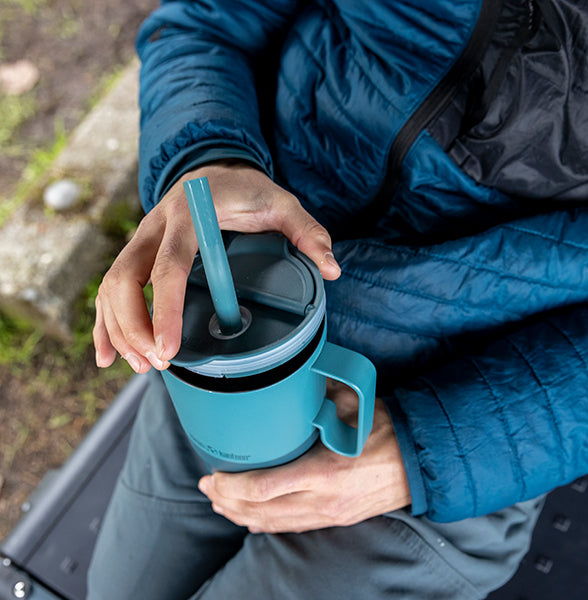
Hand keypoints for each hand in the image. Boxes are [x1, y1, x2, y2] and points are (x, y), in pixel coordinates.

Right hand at [93, 161, 340, 371]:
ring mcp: (141, 239)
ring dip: (118, 329)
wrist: (213, 169)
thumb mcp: (282, 203)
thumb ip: (306, 232)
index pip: (168, 264)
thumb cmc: (247, 189)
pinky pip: (110, 288)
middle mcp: (155, 226)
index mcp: (188, 214)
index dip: (163, 307)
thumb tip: (332, 270)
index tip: (168, 348)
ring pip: (111, 286)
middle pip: (124, 278)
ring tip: (141, 366)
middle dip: (133, 325)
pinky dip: (106, 322)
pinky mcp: (137, 253)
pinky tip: (110, 355)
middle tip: (157, 362)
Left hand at [198, 383, 410, 532]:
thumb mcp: (349, 406)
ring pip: (274, 524)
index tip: (213, 476)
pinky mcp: (334, 519)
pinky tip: (250, 518)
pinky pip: (291, 527)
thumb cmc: (385, 431)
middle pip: (262, 511)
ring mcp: (328, 514)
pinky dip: (265, 524)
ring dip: (242, 515)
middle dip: (228, 502)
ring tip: (220, 504)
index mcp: (324, 473)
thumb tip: (290, 376)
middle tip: (208, 487)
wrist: (418, 461)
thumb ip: (316, 393)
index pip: (265, 489)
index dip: (232, 487)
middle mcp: (322, 501)